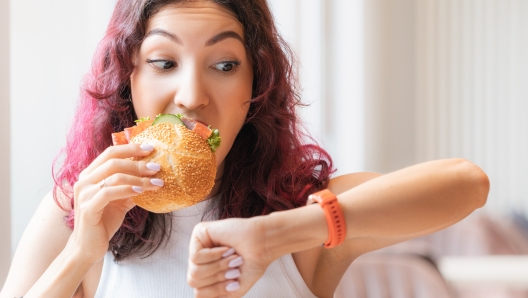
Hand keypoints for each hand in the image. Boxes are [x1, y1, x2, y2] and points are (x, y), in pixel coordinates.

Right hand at [68, 143, 161, 263]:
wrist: (88, 247)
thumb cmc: (103, 222)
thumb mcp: (120, 200)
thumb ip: (130, 187)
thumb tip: (152, 176)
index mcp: (90, 175)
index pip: (110, 153)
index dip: (131, 148)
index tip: (150, 148)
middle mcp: (84, 181)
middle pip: (113, 161)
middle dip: (138, 163)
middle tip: (157, 167)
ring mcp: (84, 194)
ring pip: (114, 176)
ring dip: (138, 178)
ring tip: (156, 182)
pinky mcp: (88, 208)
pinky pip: (109, 193)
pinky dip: (127, 189)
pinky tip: (141, 191)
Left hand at [188, 217, 274, 297]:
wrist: (263, 245)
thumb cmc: (252, 263)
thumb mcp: (233, 290)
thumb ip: (216, 297)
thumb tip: (198, 297)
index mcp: (206, 273)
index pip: (198, 292)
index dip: (217, 290)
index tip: (235, 281)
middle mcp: (200, 260)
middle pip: (193, 281)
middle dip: (218, 278)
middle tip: (234, 269)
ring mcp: (197, 246)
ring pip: (194, 270)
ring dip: (218, 267)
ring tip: (232, 258)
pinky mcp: (198, 233)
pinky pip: (196, 256)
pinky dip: (214, 255)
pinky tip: (227, 249)